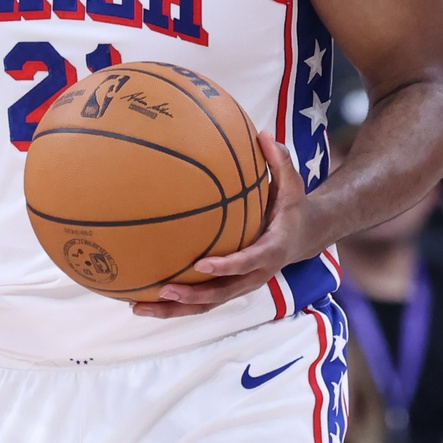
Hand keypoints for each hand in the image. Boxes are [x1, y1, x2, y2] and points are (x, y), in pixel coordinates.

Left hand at [134, 137, 306, 317]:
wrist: (305, 236)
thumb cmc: (292, 207)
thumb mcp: (292, 184)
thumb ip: (279, 161)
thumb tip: (262, 133)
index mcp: (270, 250)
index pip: (248, 261)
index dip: (226, 265)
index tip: (201, 265)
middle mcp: (255, 274)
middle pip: (222, 294)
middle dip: (193, 296)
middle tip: (165, 290)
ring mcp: (241, 284)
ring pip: (207, 305)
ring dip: (174, 309)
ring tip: (138, 307)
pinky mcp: (230, 287)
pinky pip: (201, 300)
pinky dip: (174, 304)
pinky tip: (141, 300)